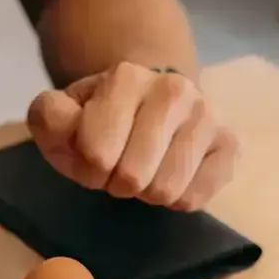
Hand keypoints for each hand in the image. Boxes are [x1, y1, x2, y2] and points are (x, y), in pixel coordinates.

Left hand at [26, 61, 239, 210]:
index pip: (97, 155)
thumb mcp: (63, 116)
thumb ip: (49, 117)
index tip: (92, 158)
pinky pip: (197, 197)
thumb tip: (61, 118)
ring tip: (145, 170)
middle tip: (118, 168)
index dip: (87, 169)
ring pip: (167, 191)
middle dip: (117, 183)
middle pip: (133, 177)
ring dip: (147, 193)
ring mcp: (207, 115)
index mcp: (127, 78)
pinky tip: (172, 177)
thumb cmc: (100, 120)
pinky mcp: (230, 144)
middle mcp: (174, 89)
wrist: (147, 104)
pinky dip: (178, 200)